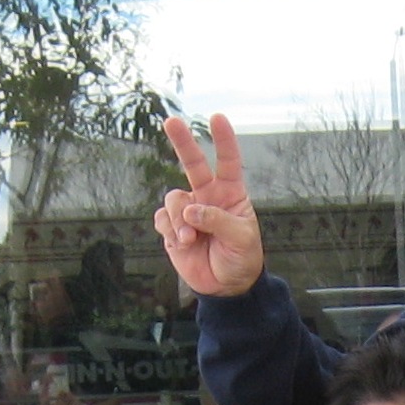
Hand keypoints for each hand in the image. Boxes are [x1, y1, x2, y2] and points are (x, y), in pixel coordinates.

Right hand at [156, 114, 264, 298]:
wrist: (226, 286)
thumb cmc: (242, 258)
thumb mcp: (241, 239)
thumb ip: (218, 220)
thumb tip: (190, 210)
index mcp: (230, 194)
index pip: (228, 162)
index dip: (224, 140)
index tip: (217, 118)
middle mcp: (207, 196)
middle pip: (192, 163)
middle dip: (182, 141)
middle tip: (171, 121)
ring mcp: (188, 211)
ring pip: (173, 198)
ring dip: (179, 218)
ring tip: (190, 238)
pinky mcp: (172, 227)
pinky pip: (162, 218)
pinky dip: (170, 229)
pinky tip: (182, 242)